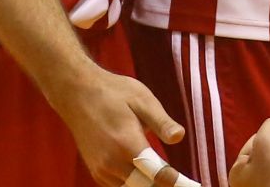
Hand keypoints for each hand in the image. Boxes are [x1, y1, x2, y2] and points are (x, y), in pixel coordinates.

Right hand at [47, 67, 185, 186]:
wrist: (76, 93)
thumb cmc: (113, 92)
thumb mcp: (142, 99)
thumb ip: (161, 122)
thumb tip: (179, 137)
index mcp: (126, 144)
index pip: (156, 174)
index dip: (175, 182)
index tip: (192, 184)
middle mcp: (112, 162)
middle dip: (164, 185)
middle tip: (184, 183)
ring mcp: (102, 170)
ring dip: (149, 185)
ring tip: (168, 179)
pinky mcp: (97, 172)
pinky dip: (136, 184)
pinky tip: (147, 177)